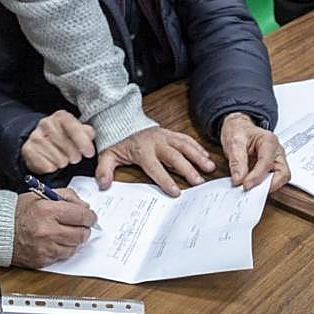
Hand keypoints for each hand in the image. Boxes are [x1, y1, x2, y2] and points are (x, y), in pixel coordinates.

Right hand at [11, 187, 96, 267]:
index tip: (90, 217)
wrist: (1, 231)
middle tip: (82, 225)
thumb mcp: (41, 195)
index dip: (90, 216)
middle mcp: (46, 230)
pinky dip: (65, 248)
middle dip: (85, 229)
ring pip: (75, 246)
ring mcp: (45, 247)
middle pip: (81, 233)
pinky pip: (64, 256)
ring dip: (75, 239)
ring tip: (67, 232)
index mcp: (47, 210)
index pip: (81, 215)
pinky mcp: (43, 260)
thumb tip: (84, 207)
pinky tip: (58, 241)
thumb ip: (66, 196)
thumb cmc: (19, 212)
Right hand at [20, 110, 95, 173]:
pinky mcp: (28, 150)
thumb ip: (86, 132)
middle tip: (74, 157)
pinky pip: (47, 166)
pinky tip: (53, 162)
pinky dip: (53, 168)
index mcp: (60, 116)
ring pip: (58, 158)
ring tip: (63, 158)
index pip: (73, 128)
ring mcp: (35, 136)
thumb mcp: (78, 132)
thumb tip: (90, 134)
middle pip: (66, 145)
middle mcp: (46, 123)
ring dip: (63, 162)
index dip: (83, 142)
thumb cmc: (64, 137)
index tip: (89, 153)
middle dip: (74, 155)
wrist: (42, 142)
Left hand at [96, 126, 215, 196]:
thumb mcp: (108, 155)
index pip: (154, 166)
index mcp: (141, 150)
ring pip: (184, 145)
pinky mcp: (171, 133)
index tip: (175, 192)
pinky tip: (207, 157)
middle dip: (187, 169)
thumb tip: (104, 184)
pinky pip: (186, 139)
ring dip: (198, 156)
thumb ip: (105, 170)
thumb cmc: (119, 142)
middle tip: (198, 182)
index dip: (164, 179)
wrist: (124, 121)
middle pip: (174, 156)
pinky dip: (197, 147)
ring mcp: (165, 136)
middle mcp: (156, 142)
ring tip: (209, 168)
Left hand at [219, 112, 289, 191]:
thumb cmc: (238, 131)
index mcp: (269, 141)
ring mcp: (276, 160)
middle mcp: (276, 152)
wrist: (238, 128)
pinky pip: (272, 179)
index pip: (267, 162)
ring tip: (252, 189)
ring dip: (267, 186)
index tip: (245, 185)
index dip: (257, 176)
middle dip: (270, 185)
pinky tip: (253, 187)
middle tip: (253, 191)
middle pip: (283, 173)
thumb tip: (239, 179)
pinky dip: (263, 185)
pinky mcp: (272, 167)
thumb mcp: (234, 142)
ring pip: (281, 178)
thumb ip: (236, 161)